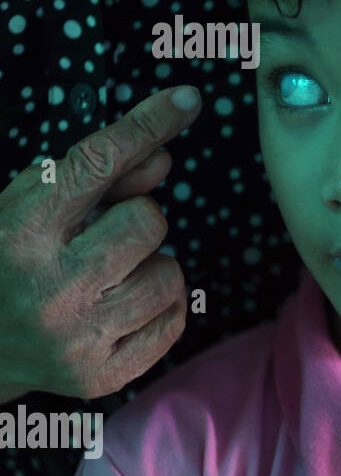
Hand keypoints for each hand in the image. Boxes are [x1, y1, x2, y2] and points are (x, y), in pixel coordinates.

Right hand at [0, 85, 202, 404]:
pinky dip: (158, 306)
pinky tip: (119, 306)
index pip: (97, 164)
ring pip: (170, 272)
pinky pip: (174, 319)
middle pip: (147, 220)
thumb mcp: (26, 208)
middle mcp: (48, 285)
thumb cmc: (2, 264)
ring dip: (148, 265)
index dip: (146, 125)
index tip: (186, 99)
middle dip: (135, 219)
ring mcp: (77, 336)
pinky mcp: (100, 375)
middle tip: (99, 237)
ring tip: (106, 276)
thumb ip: (96, 180)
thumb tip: (163, 159)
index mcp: (17, 232)